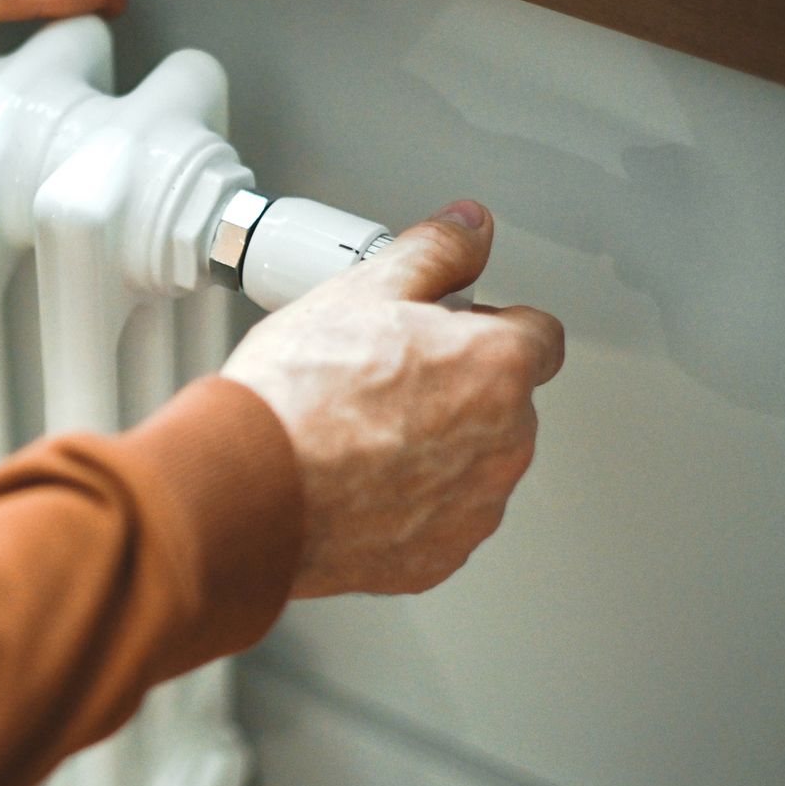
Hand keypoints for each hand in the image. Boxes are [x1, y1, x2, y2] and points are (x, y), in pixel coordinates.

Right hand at [221, 200, 564, 597]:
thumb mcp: (360, 290)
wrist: (246, 488)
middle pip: (503, 403)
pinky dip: (407, 505)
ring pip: (472, 466)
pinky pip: (437, 522)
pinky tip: (352, 482)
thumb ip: (434, 251)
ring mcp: (472, 509)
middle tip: (381, 378)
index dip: (487, 324)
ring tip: (357, 433)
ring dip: (435, 450)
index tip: (446, 329)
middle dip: (457, 389)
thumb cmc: (296, 396)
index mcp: (497, 367)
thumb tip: (471, 226)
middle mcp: (503, 443)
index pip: (538, 334)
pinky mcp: (435, 558)